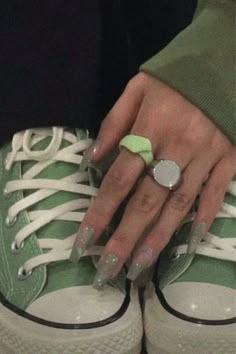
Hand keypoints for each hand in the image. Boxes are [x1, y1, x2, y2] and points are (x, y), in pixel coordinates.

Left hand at [71, 73, 234, 287]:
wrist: (223, 62)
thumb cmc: (175, 78)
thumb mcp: (137, 88)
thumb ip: (113, 122)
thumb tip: (93, 159)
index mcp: (151, 128)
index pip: (119, 179)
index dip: (100, 212)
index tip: (84, 241)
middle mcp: (178, 148)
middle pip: (147, 200)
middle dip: (126, 237)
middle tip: (109, 270)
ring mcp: (207, 157)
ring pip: (180, 205)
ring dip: (159, 238)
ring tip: (140, 266)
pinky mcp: (230, 160)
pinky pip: (217, 193)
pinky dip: (205, 217)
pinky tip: (192, 241)